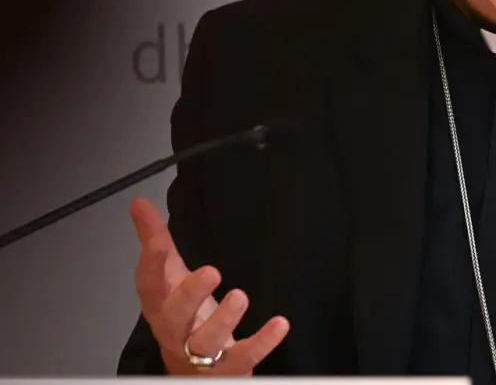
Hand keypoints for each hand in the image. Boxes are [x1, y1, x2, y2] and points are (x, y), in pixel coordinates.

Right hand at [130, 197, 288, 374]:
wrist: (192, 373)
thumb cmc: (182, 319)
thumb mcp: (170, 276)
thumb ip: (156, 240)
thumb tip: (139, 203)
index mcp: (161, 306)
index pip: (149, 286)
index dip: (150, 266)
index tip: (157, 245)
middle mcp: (176, 331)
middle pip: (174, 317)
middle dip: (189, 295)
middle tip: (211, 271)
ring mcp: (200, 354)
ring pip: (205, 341)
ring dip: (223, 321)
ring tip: (240, 297)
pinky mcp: (228, 368)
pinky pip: (244, 357)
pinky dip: (262, 342)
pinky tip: (279, 324)